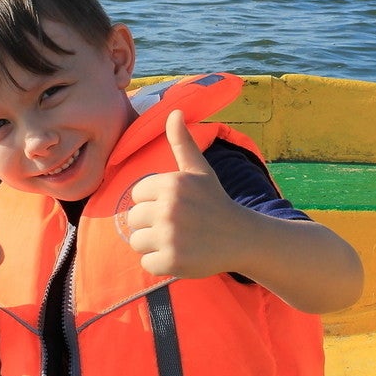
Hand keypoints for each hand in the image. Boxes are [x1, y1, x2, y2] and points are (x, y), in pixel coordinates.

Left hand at [125, 110, 247, 277]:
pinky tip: (180, 255)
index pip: (136, 196)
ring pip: (136, 242)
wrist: (241, 237)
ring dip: (153, 245)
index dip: (152, 203)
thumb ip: (181, 142)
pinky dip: (160, 264)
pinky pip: (147, 264)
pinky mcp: (172, 261)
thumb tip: (174, 111)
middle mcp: (168, 208)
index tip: (174, 207)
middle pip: (133, 220)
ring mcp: (170, 236)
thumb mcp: (199, 170)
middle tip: (177, 226)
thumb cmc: (215, 201)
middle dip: (151, 225)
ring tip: (177, 240)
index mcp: (171, 184)